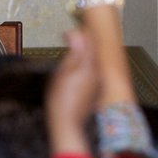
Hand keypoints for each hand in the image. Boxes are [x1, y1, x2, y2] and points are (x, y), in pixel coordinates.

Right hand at [45, 28, 97, 155]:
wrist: (67, 124)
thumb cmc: (60, 98)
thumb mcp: (62, 72)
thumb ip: (73, 53)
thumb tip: (76, 34)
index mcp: (89, 65)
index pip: (89, 42)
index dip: (79, 34)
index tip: (66, 34)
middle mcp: (97, 73)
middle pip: (92, 51)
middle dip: (82, 44)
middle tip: (67, 41)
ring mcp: (97, 83)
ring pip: (92, 62)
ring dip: (82, 55)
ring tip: (69, 55)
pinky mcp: (95, 91)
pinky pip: (91, 73)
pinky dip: (84, 67)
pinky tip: (74, 72)